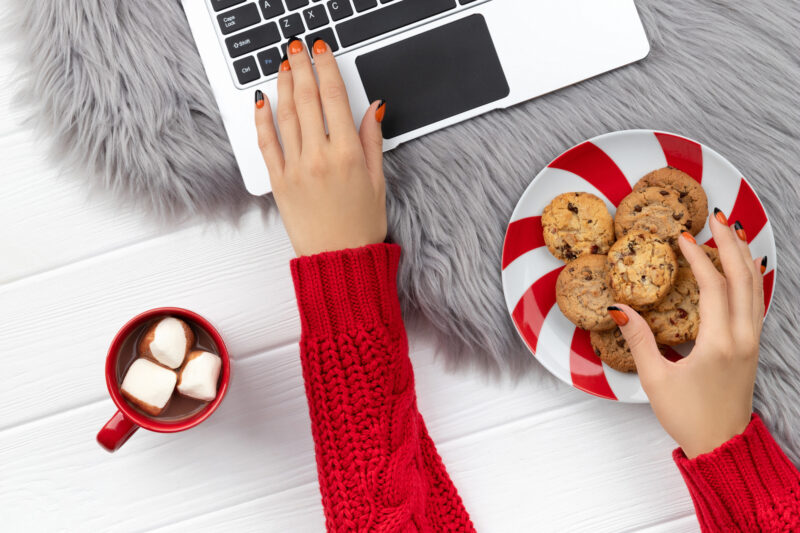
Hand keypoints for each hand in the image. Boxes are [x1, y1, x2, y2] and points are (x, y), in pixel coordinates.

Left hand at [254, 38, 387, 256]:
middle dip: (302, 67)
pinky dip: (262, 119)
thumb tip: (374, 107)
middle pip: (308, 99)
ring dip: (284, 85)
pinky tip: (261, 102)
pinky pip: (267, 143)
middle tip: (298, 48)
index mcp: (348, 153)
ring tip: (284, 66)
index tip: (322, 51)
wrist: (339, 260)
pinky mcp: (279, 182)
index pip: (335, 97)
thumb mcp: (377, 180)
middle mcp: (320, 156)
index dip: (327, 68)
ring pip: (286, 115)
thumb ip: (373, 140)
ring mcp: (296, 168)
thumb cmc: (360, 226)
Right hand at [609, 210, 764, 457]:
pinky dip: (752, 277)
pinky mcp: (752, 347)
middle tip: (716, 218)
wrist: (722, 444)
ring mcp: (752, 341)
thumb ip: (639, 340)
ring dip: (744, 256)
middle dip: (730, 244)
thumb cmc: (688, 416)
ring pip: (756, 288)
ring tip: (732, 231)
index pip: (713, 286)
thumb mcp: (655, 379)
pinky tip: (746, 266)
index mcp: (719, 343)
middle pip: (743, 278)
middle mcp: (743, 337)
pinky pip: (757, 302)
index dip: (698, 257)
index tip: (681, 237)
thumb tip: (619, 309)